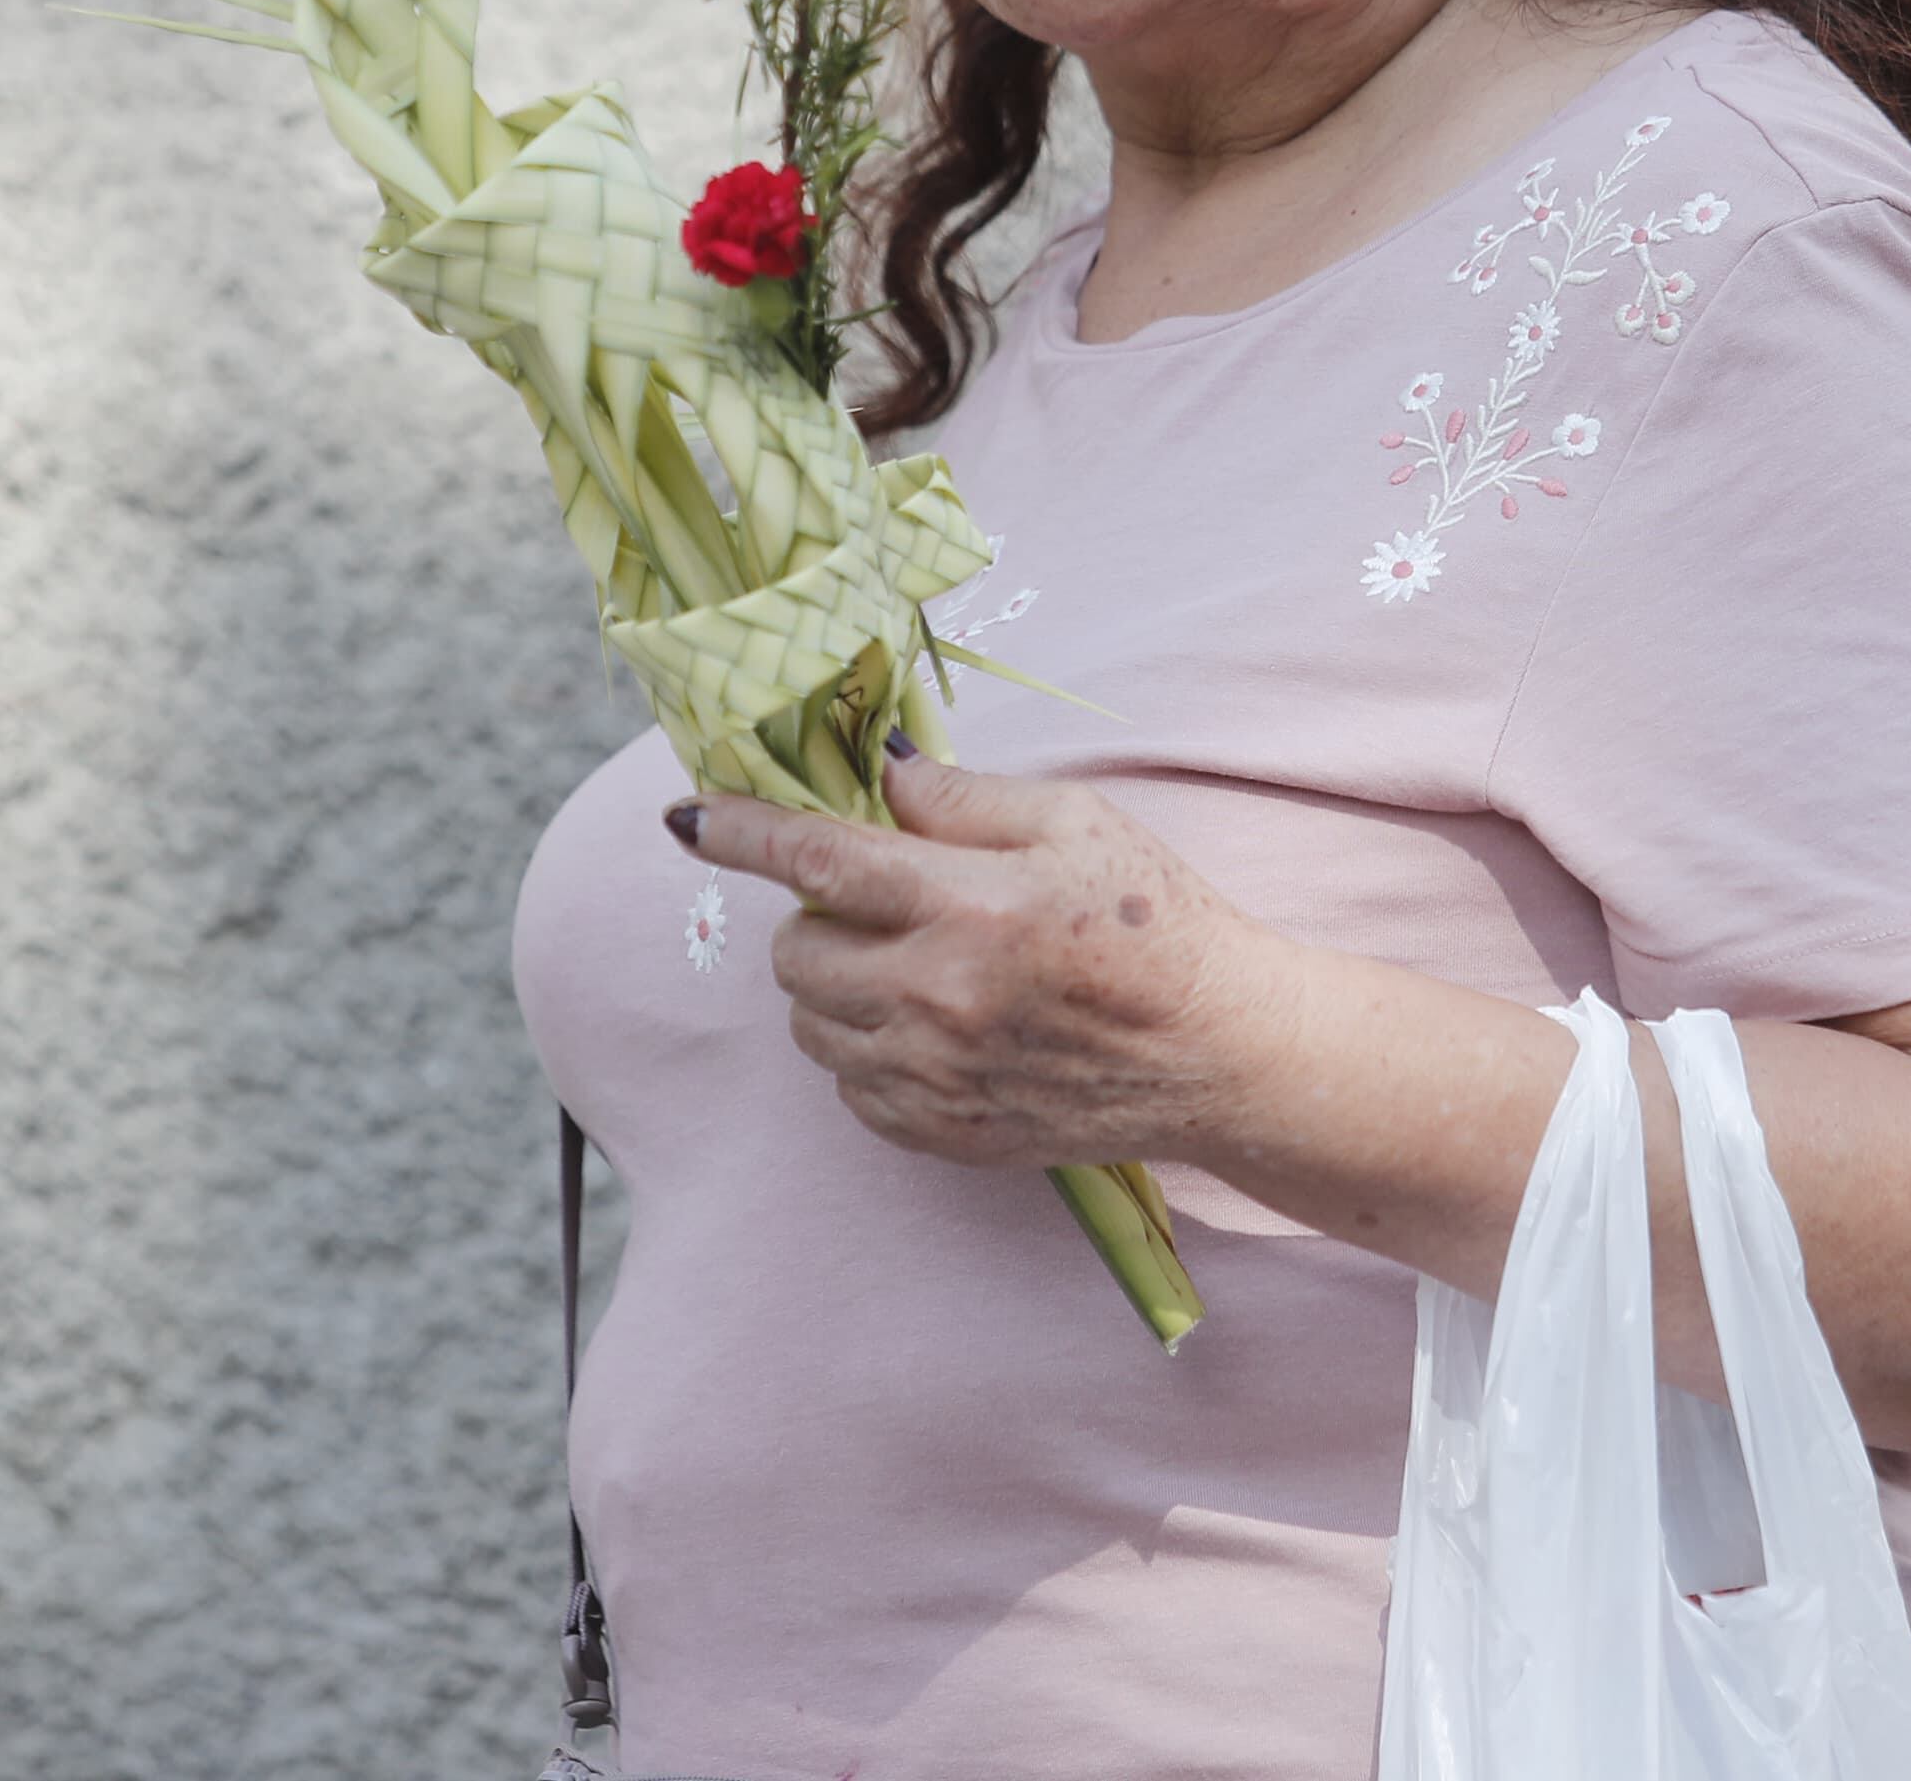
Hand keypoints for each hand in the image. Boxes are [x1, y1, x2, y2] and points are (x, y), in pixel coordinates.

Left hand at [671, 749, 1285, 1169]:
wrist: (1221, 1054)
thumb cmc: (1157, 923)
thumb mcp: (1076, 824)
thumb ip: (964, 798)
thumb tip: (876, 777)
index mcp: (970, 908)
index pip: (820, 861)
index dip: (743, 833)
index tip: (690, 817)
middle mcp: (939, 999)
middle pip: (797, 952)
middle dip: (815, 915)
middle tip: (882, 900)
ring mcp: (937, 1077)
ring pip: (811, 1024)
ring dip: (836, 984)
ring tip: (914, 964)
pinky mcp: (944, 1134)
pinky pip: (849, 1089)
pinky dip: (867, 1050)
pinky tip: (934, 1025)